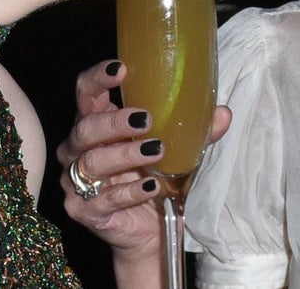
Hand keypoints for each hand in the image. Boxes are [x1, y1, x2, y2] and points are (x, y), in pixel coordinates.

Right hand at [54, 59, 230, 260]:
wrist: (150, 230)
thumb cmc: (155, 178)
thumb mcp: (176, 151)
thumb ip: (196, 132)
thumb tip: (223, 114)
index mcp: (96, 123)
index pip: (85, 92)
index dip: (97, 78)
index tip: (121, 69)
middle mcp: (79, 149)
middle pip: (85, 128)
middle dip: (114, 122)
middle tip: (145, 120)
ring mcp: (76, 181)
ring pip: (92, 162)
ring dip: (125, 154)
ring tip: (156, 151)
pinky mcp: (83, 211)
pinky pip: (103, 199)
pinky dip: (129, 191)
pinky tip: (150, 187)